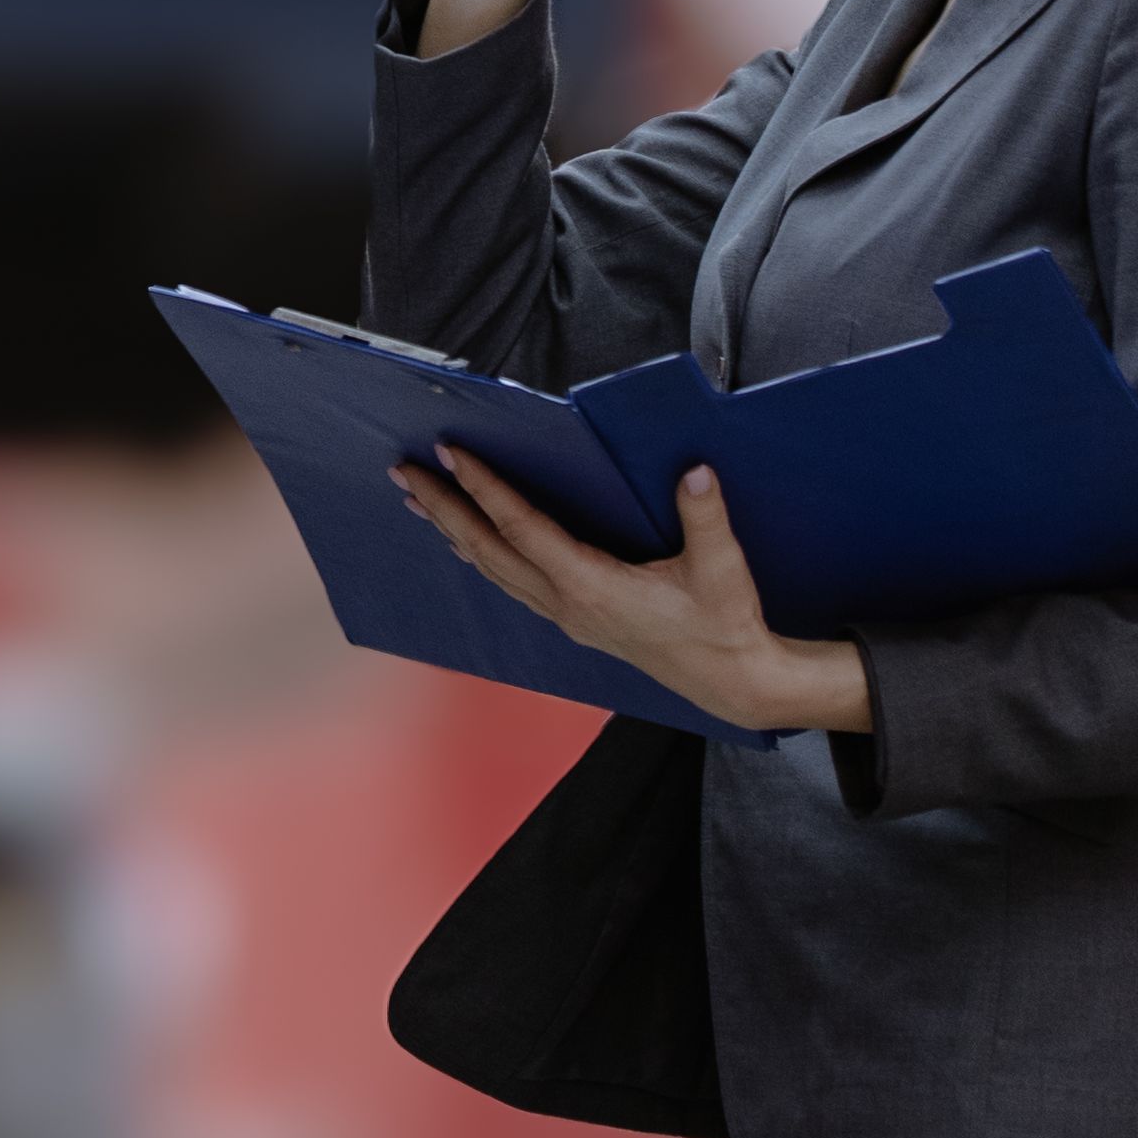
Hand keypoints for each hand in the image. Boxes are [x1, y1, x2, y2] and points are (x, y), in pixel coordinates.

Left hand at [387, 452, 869, 738]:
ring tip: (419, 500)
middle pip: (488, 549)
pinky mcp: (577, 621)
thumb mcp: (722, 571)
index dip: (484, 489)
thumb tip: (695, 472)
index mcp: (591, 587)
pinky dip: (483, 554)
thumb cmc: (726, 627)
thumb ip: (706, 519)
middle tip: (404, 471)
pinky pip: (513, 582)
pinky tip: (469, 541)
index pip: (522, 529)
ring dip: (454, 531)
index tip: (452, 453)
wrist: (733, 684)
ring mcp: (568, 616)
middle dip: (444, 508)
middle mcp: (567, 604)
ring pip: (494, 569)